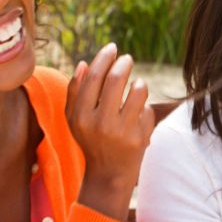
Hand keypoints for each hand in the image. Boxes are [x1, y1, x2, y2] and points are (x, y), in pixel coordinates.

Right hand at [65, 43, 154, 220]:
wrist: (109, 173)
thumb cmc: (91, 139)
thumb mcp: (75, 119)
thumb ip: (75, 92)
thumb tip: (83, 64)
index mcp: (81, 116)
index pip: (94, 77)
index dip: (104, 58)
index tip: (113, 48)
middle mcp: (100, 123)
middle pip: (116, 79)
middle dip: (124, 63)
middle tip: (127, 58)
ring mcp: (122, 131)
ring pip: (138, 90)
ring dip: (138, 83)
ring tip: (135, 85)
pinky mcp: (140, 138)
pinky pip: (147, 109)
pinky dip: (143, 106)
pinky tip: (137, 113)